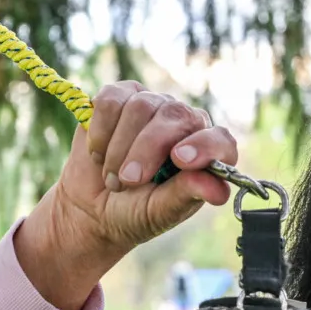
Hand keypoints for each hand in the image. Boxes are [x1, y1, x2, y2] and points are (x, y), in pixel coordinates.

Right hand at [20, 82, 239, 309]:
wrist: (90, 209)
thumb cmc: (134, 211)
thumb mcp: (160, 211)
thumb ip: (187, 196)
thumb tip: (218, 191)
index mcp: (203, 152)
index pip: (220, 139)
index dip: (204, 146)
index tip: (180, 160)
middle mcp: (182, 122)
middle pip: (175, 114)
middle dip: (147, 149)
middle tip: (129, 180)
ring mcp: (151, 105)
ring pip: (140, 106)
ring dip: (119, 148)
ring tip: (113, 177)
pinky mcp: (118, 97)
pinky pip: (111, 101)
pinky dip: (100, 131)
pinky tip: (98, 154)